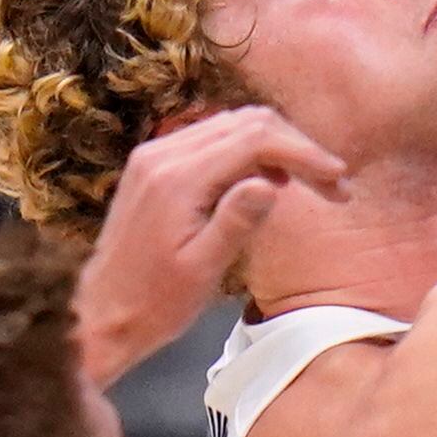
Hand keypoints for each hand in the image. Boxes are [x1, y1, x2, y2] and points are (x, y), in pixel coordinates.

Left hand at [71, 106, 347, 387]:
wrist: (97, 314)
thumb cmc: (154, 304)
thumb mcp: (202, 271)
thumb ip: (236, 222)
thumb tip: (271, 184)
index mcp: (176, 179)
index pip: (255, 139)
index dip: (304, 153)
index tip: (338, 180)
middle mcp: (162, 154)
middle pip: (246, 122)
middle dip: (296, 146)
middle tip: (333, 184)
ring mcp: (154, 156)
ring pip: (231, 126)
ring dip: (275, 146)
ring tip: (310, 183)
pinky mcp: (153, 166)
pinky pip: (211, 140)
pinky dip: (248, 151)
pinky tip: (268, 181)